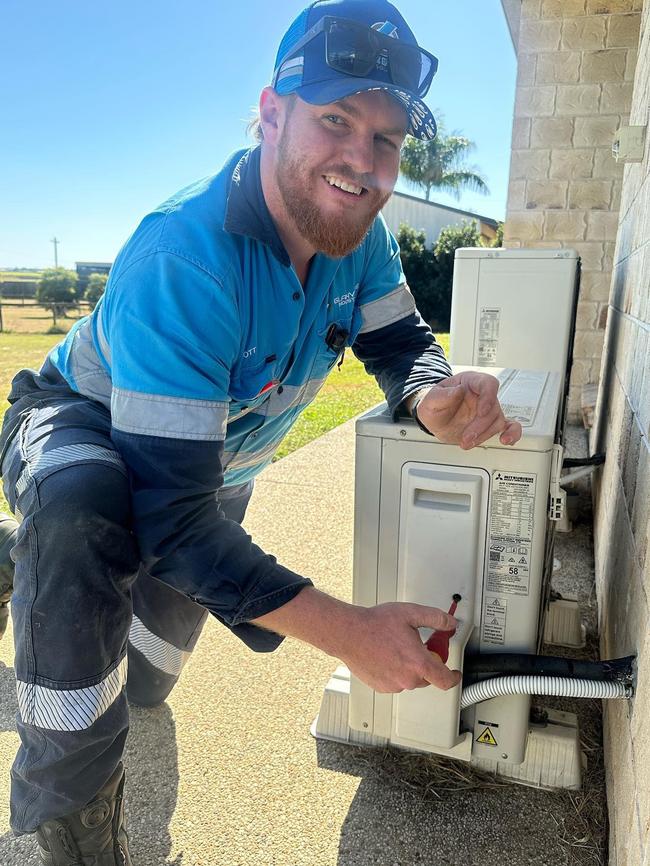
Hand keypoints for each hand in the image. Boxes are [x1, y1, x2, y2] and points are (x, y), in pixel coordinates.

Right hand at [251, 588, 459, 692]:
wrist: (348, 633)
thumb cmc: (375, 624)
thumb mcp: (411, 613)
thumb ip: (435, 618)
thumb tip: (450, 623)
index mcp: (418, 663)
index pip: (445, 680)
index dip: (454, 678)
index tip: (455, 674)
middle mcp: (407, 679)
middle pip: (427, 678)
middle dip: (426, 663)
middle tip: (417, 645)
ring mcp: (393, 685)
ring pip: (410, 680)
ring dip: (409, 668)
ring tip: (396, 647)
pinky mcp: (380, 687)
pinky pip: (395, 682)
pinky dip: (395, 671)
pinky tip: (386, 655)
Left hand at [415, 371, 521, 449]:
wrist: (435, 418)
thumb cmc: (435, 404)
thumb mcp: (430, 399)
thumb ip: (441, 395)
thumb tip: (457, 391)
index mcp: (470, 382)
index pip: (488, 383)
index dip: (488, 396)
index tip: (481, 411)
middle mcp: (482, 395)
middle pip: (492, 407)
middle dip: (480, 425)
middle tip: (467, 436)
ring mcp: (488, 410)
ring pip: (497, 421)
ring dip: (483, 434)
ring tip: (467, 442)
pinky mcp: (489, 424)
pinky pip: (509, 426)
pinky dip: (512, 433)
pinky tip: (506, 440)